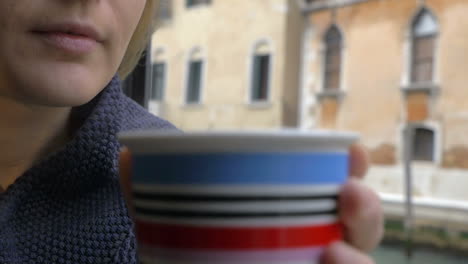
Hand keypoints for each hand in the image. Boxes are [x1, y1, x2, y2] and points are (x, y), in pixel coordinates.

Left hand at [119, 144, 382, 263]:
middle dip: (367, 211)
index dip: (354, 172)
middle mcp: (310, 253)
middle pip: (359, 234)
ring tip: (334, 255)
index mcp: (289, 222)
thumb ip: (151, 198)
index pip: (334, 196)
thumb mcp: (174, 229)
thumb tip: (127, 154)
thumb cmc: (191, 258)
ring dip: (358, 262)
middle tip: (349, 194)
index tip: (353, 154)